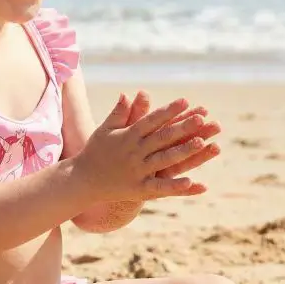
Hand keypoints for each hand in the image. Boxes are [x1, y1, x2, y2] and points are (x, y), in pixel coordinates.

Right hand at [76, 94, 212, 202]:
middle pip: (162, 137)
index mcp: (128, 136)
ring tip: (201, 143)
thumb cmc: (95, 152)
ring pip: (164, 160)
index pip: (151, 120)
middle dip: (183, 127)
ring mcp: (137, 171)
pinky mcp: (138, 189)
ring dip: (183, 151)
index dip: (169, 110)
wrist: (82, 180)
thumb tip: (127, 94)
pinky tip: (192, 182)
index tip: (185, 101)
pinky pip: (159, 187)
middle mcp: (134, 152)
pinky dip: (174, 185)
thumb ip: (119, 113)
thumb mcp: (105, 130)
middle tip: (202, 118)